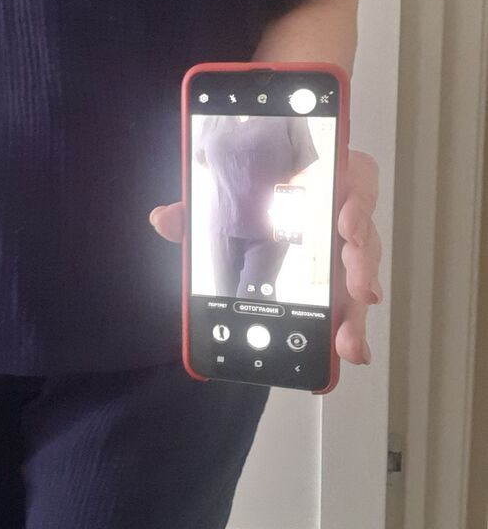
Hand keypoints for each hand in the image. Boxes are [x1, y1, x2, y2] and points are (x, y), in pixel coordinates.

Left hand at [148, 148, 381, 365]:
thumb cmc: (251, 198)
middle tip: (355, 290)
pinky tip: (349, 349)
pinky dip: (351, 327)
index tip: (346, 226)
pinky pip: (351, 304)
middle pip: (364, 237)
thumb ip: (196, 209)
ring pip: (361, 277)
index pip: (357, 179)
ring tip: (347, 339)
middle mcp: (341, 215)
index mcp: (321, 182)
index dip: (358, 201)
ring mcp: (343, 252)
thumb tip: (163, 219)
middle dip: (361, 266)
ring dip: (356, 309)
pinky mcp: (341, 283)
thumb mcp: (222, 200)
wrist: (250, 203)